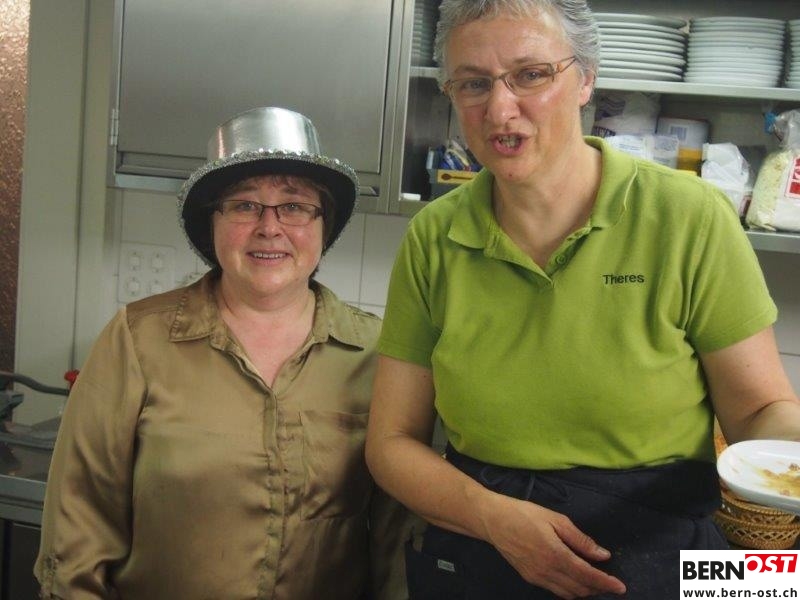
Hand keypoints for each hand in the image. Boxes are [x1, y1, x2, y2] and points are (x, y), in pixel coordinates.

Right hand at [482, 493, 626, 598]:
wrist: (493, 520)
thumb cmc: (524, 514)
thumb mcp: (555, 519)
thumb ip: (580, 539)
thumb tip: (602, 554)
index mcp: (556, 555)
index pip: (587, 576)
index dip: (606, 583)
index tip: (620, 587)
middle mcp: (547, 571)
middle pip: (579, 589)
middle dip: (597, 589)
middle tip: (610, 583)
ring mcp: (537, 578)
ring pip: (567, 594)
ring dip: (584, 591)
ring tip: (595, 583)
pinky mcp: (529, 578)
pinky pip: (555, 590)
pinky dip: (569, 590)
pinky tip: (574, 580)